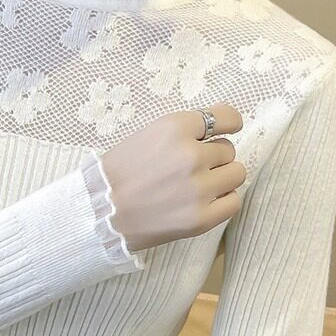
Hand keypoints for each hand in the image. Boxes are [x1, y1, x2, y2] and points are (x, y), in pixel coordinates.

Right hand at [100, 103, 245, 251]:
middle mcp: (191, 155)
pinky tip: (203, 202)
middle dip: (213, 158)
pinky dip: (223, 201)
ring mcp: (198, 188)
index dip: (229, 123)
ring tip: (196, 186)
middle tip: (188, 170)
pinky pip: (233, 202)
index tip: (229, 129)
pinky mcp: (201, 218)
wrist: (99, 211)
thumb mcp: (148, 136)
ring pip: (236, 174)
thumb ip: (184, 131)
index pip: (226, 117)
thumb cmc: (119, 173)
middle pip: (228, 150)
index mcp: (175, 128)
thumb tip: (223, 126)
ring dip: (221, 178)